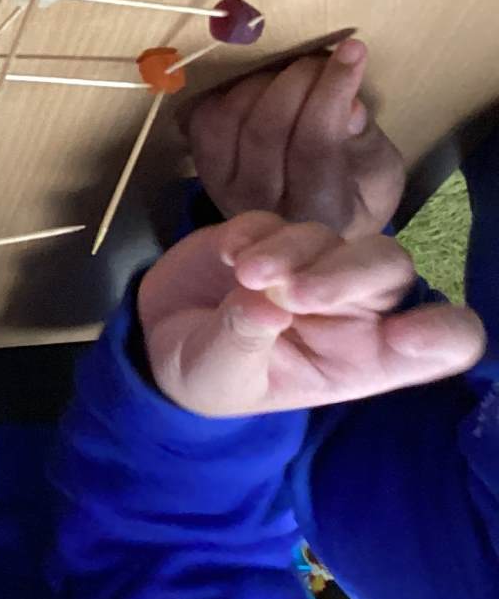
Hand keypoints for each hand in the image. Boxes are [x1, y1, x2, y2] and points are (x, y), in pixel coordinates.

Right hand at [138, 212, 484, 417]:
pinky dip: (255, 232)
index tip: (403, 335)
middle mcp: (352, 307)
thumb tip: (265, 304)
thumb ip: (242, 345)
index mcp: (365, 357)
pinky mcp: (268, 234)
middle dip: (348, 274)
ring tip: (245, 274)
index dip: (443, 332)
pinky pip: (278, 219)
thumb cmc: (208, 377)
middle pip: (389, 269)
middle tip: (291, 291)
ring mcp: (311, 265)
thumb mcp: (223, 379)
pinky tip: (227, 256)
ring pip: (332, 238)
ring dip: (291, 253)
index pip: (443, 342)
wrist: (154, 341)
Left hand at [185, 38, 402, 239]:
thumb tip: (348, 105)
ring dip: (264, 83)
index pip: (315, 147)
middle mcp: (263, 207)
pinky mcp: (203, 169)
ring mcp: (225, 188)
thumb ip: (365, 140)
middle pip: (267, 130)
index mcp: (321, 213)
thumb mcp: (382, 172)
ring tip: (296, 74)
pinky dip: (232, 93)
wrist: (312, 224)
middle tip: (322, 59)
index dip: (331, 93)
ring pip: (231, 120)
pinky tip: (264, 89)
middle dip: (298, 81)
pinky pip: (206, 120)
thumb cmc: (358, 192)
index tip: (352, 50)